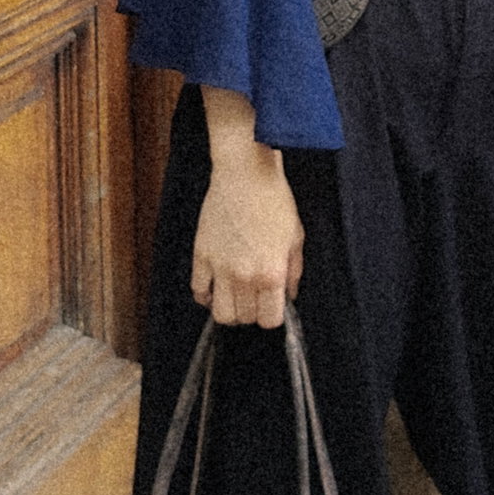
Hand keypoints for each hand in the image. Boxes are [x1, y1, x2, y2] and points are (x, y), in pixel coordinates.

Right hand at [193, 88, 303, 327]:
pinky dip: (206, 294)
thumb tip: (289, 295)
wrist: (245, 174)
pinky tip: (215, 285)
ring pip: (220, 313)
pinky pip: (198, 290)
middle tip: (256, 296)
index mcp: (271, 273)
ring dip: (229, 309)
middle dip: (253, 312)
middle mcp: (244, 276)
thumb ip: (293, 272)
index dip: (272, 316)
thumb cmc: (274, 201)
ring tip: (235, 295)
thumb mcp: (296, 238)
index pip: (269, 320)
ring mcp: (219, 267)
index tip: (272, 306)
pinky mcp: (201, 255)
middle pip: (245, 318)